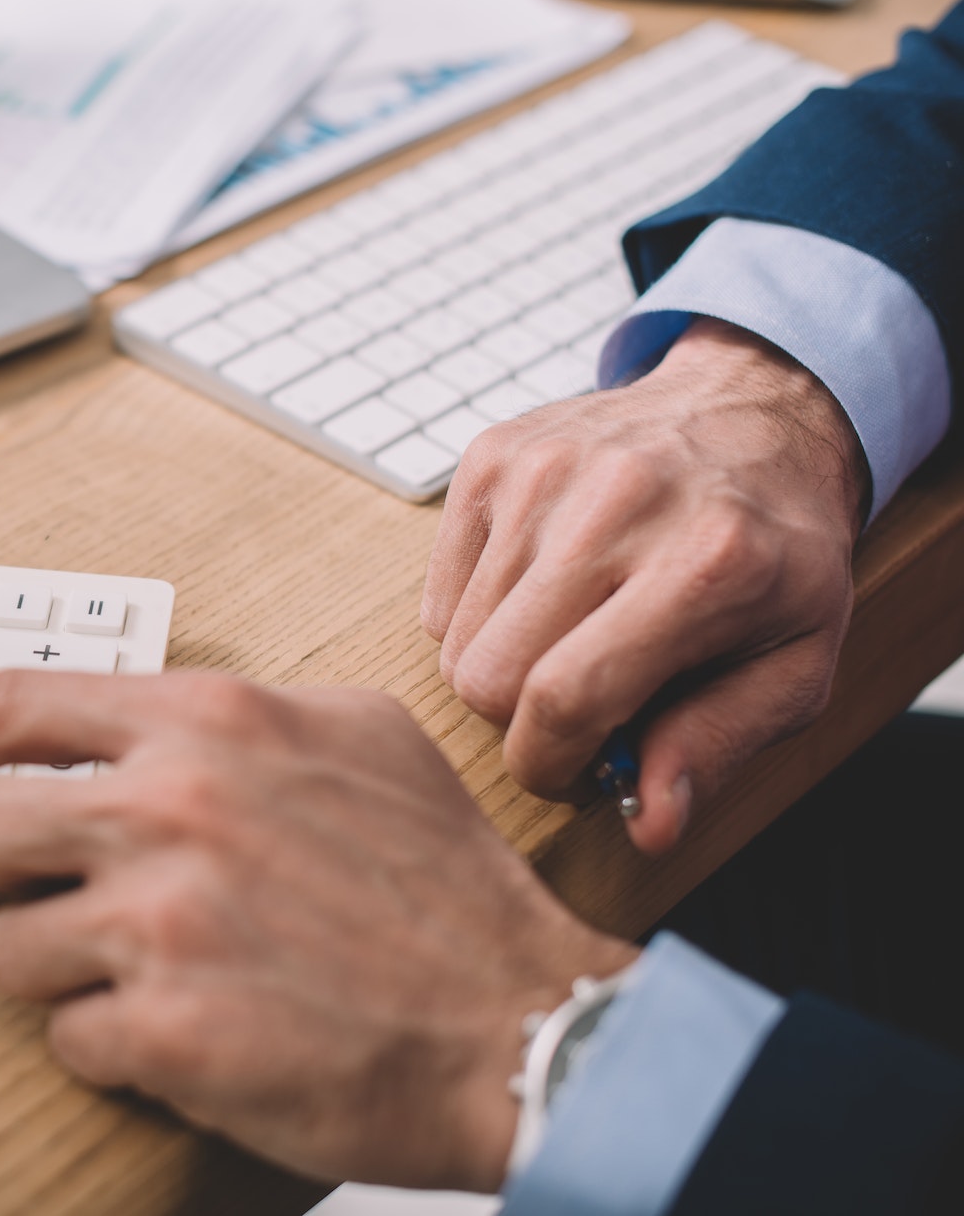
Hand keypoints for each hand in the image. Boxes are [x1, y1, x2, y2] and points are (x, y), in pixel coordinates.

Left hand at [0, 671, 637, 1190]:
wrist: (525, 1026)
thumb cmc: (444, 886)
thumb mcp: (358, 733)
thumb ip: (235, 708)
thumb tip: (131, 714)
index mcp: (209, 723)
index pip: (9, 703)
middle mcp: (170, 808)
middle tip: (10, 888)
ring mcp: (163, 922)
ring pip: (5, 949)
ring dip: (59, 971)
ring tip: (150, 975)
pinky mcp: (167, 1030)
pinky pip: (68, 1038)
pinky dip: (114, 1043)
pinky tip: (190, 1032)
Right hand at [425, 318, 866, 853]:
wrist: (755, 413)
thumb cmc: (777, 554)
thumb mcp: (796, 663)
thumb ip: (718, 745)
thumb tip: (647, 824)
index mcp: (707, 563)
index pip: (567, 697)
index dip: (548, 765)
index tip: (570, 775)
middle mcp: (615, 503)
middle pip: (489, 676)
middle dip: (521, 723)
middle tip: (578, 711)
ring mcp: (542, 472)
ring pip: (457, 641)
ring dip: (503, 667)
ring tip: (570, 643)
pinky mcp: (493, 457)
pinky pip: (442, 593)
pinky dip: (479, 618)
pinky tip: (543, 595)